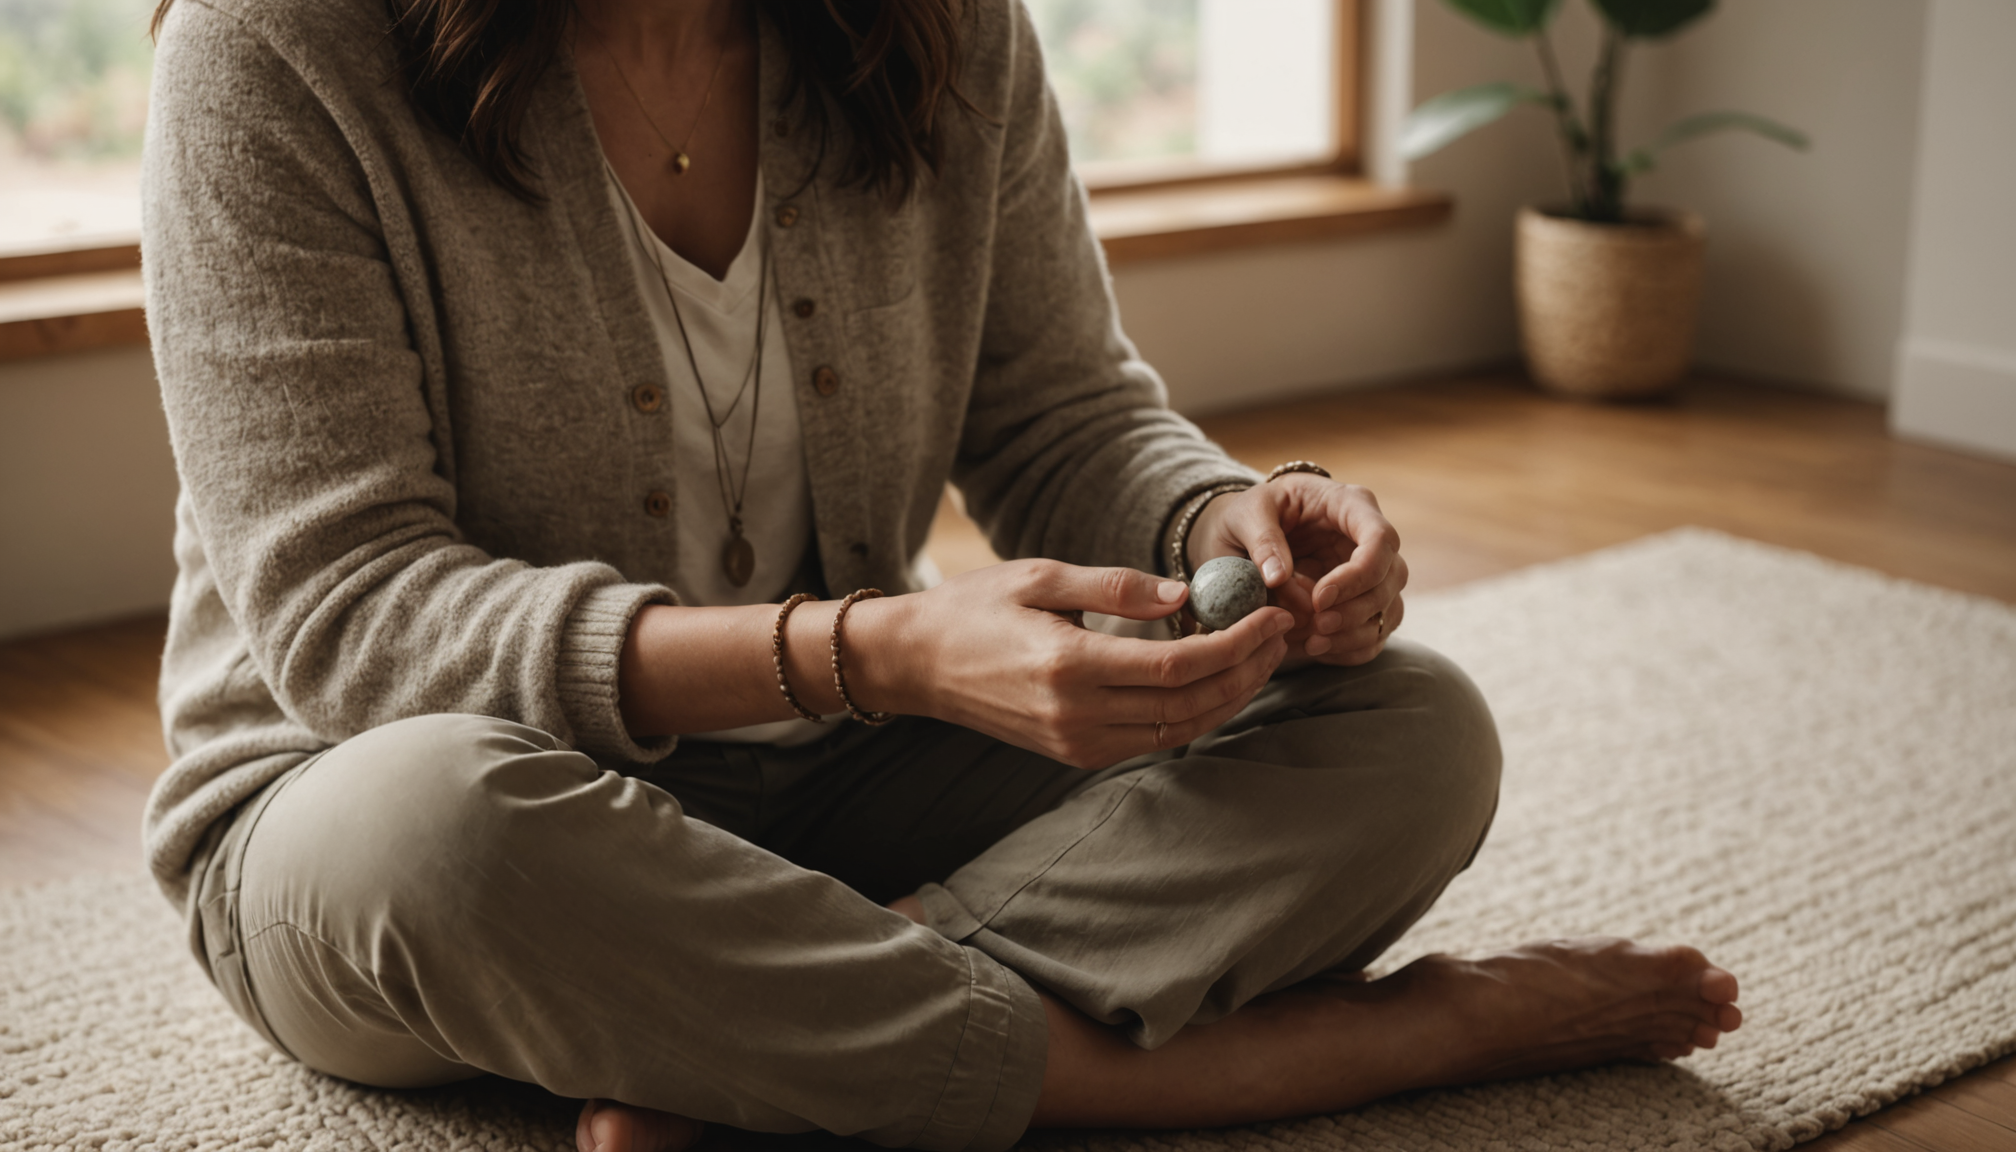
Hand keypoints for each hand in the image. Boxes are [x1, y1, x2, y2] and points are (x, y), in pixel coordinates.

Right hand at [869, 559, 1294, 769]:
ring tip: (1259, 658)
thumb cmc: (975, 608)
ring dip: (1228, 697)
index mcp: (1069, 666)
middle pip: (1189, 704)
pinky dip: (1192, 714)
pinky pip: (1151, 739)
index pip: (1178, 665)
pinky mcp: (1075, 753)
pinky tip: (1213, 681)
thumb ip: (1115, 585)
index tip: (1271, 617)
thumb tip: (1183, 593)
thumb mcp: (1041, 576)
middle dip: (1245, 671)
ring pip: (1177, 729)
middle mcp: (1076, 715)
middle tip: (1280, 637)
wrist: (918, 664)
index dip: (1235, 644)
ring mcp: (1076, 742)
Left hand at [1186, 476, 1406, 664]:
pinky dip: (1349, 648)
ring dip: (1355, 633)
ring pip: (1389, 609)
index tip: (1319, 599)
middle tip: (1315, 625)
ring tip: (1312, 642)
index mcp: (1350, 505)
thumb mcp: (1246, 515)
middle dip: (1356, 609)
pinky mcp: (1361, 602)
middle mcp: (1368, 538)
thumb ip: (1262, 540)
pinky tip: (1316, 647)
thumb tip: (1278, 577)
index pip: (1380, 539)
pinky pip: (1374, 633)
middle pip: (1392, 577)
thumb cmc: (1252, 514)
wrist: (1246, 534)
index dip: (1358, 574)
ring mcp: (1370, 573)